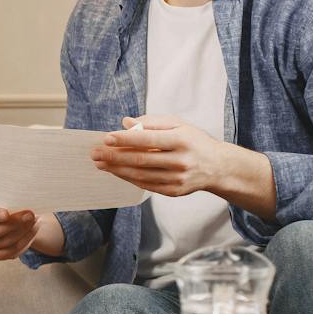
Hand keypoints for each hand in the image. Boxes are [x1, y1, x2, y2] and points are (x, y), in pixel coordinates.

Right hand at [0, 196, 38, 261]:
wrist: (6, 214)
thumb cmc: (2, 202)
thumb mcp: (1, 197)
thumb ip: (6, 200)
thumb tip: (20, 202)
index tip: (6, 213)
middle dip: (14, 224)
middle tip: (30, 215)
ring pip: (4, 243)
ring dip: (22, 232)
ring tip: (35, 220)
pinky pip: (10, 252)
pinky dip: (24, 242)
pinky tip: (33, 230)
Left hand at [88, 115, 230, 197]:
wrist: (218, 167)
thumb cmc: (194, 141)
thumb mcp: (179, 124)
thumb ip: (151, 122)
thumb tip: (126, 123)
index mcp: (181, 140)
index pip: (147, 139)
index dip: (125, 139)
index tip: (106, 138)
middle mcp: (180, 160)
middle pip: (141, 159)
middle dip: (114, 157)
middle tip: (95, 154)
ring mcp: (177, 178)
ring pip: (141, 175)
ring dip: (117, 170)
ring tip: (100, 164)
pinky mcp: (174, 191)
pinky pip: (146, 185)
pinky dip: (129, 179)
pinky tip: (117, 172)